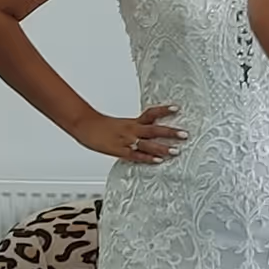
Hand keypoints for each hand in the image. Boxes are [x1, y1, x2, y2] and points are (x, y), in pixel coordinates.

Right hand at [71, 105, 185, 164]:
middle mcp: (132, 130)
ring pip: (148, 144)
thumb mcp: (122, 124)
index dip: (164, 111)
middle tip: (184, 135)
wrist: (84, 126)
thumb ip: (137, 127)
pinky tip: (158, 160)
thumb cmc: (101, 126)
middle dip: (170, 133)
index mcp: (133, 122)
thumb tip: (150, 130)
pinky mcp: (119, 150)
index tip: (177, 108)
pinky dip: (147, 158)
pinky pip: (136, 155)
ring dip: (163, 148)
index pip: (151, 113)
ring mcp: (127, 140)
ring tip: (176, 150)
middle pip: (154, 130)